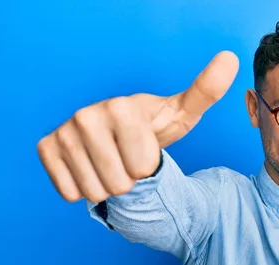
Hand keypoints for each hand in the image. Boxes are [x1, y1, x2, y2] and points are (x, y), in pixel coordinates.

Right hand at [37, 51, 238, 202]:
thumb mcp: (182, 113)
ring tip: (111, 161)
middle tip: (126, 158)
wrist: (119, 134)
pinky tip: (90, 166)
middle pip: (119, 184)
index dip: (148, 165)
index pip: (142, 167)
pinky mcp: (46, 148)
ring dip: (107, 185)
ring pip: (94, 191)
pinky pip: (70, 192)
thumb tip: (231, 58)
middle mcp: (87, 115)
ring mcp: (64, 131)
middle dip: (127, 179)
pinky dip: (82, 188)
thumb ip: (206, 91)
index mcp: (123, 107)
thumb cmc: (154, 127)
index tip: (145, 147)